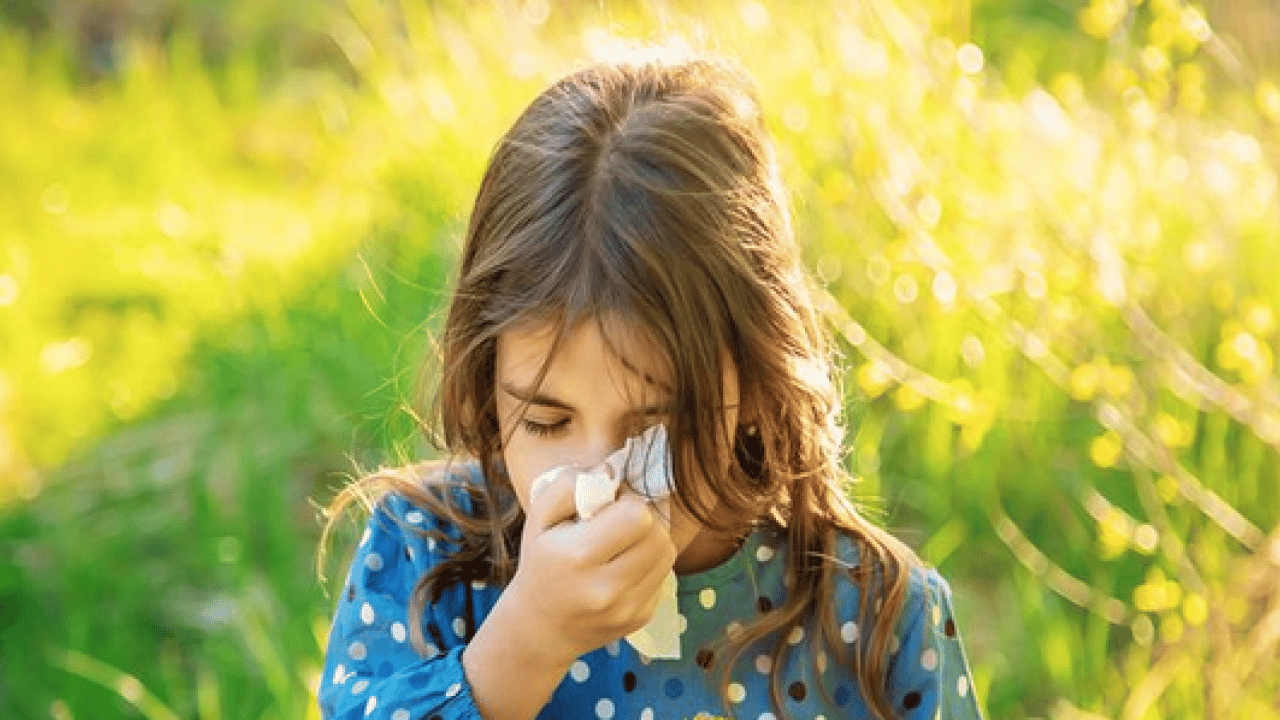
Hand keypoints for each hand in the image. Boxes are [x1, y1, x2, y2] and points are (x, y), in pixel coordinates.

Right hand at [506, 465, 677, 663]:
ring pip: (667, 554)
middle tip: (620, 523)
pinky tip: (625, 567)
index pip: (636, 516)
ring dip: (651, 541)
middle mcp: (605, 589)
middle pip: (658, 535)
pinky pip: (663, 577)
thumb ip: (568, 486)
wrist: (541, 627)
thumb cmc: (541, 564)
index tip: (610, 507)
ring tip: (625, 542)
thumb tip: (608, 469)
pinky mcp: (640, 618)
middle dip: (643, 521)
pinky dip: (649, 566)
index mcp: (577, 558)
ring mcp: (626, 608)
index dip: (626, 502)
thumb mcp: (539, 520)